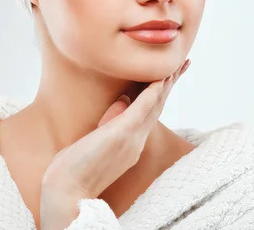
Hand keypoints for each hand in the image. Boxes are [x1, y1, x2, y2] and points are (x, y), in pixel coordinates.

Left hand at [38, 59, 190, 229]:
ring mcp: (132, 138)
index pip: (151, 111)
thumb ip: (111, 124)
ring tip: (177, 64)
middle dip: (172, 83)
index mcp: (132, 143)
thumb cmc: (76, 169)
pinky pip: (142, 110)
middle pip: (159, 105)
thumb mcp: (97, 141)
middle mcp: (137, 141)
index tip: (170, 75)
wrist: (68, 191)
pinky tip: (161, 78)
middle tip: (184, 62)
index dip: (162, 92)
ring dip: (167, 82)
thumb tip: (121, 102)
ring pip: (155, 105)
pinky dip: (152, 93)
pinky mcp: (122, 135)